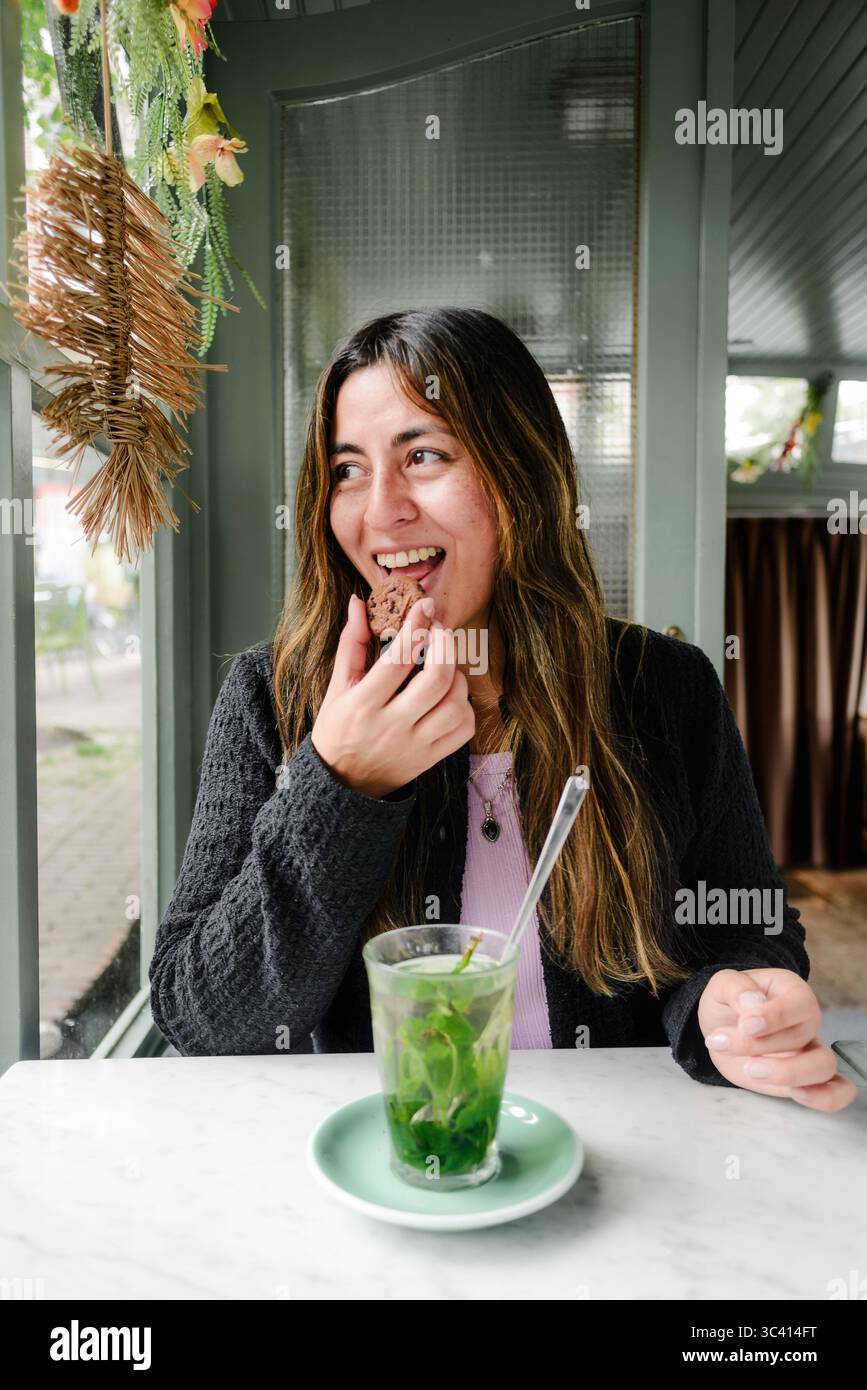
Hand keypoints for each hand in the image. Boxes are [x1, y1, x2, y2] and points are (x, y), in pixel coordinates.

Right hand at [311, 594, 474, 798]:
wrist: (341, 784)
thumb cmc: (338, 729)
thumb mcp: (336, 687)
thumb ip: (351, 643)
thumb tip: (358, 602)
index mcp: (364, 704)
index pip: (399, 659)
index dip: (416, 627)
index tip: (425, 606)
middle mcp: (392, 726)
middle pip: (437, 680)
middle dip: (446, 647)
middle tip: (440, 632)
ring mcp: (415, 745)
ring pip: (456, 705)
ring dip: (457, 677)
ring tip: (444, 667)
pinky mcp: (430, 759)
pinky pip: (463, 730)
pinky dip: (465, 707)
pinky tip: (450, 697)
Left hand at [699, 967, 856, 1110]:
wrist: (723, 1028)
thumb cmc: (729, 1003)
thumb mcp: (723, 984)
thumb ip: (736, 988)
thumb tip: (752, 1003)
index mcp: (792, 991)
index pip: (799, 1003)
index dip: (775, 1016)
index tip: (744, 1026)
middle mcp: (807, 1021)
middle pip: (802, 1036)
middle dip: (760, 1045)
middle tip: (723, 1044)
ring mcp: (810, 1051)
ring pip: (824, 1065)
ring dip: (789, 1073)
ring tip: (750, 1070)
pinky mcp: (805, 1079)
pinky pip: (836, 1091)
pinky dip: (827, 1097)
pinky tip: (797, 1095)